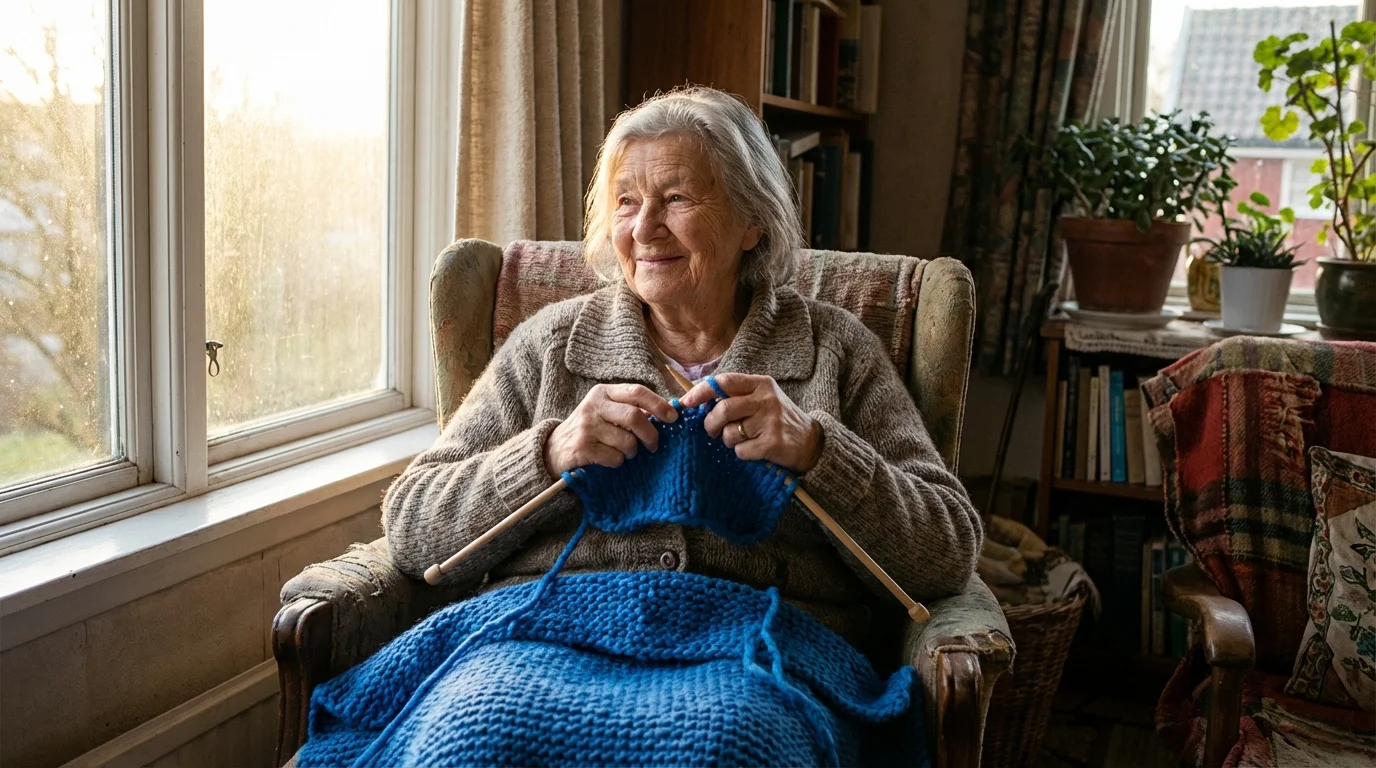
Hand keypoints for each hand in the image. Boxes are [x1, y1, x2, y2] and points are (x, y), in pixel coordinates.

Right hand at [544, 383, 678, 476]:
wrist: (553, 449)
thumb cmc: (589, 429)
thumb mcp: (605, 411)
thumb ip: (630, 409)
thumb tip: (666, 414)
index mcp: (603, 393)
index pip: (637, 392)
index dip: (659, 405)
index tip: (673, 418)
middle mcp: (593, 406)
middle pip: (635, 417)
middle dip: (650, 434)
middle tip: (653, 445)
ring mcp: (586, 426)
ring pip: (627, 441)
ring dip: (632, 452)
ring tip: (625, 453)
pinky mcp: (582, 447)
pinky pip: (615, 457)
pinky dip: (619, 461)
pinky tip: (609, 459)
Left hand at [678, 373, 822, 472]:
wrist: (810, 441)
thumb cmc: (778, 419)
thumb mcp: (762, 399)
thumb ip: (736, 396)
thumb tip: (696, 401)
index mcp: (761, 384)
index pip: (725, 381)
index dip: (702, 391)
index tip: (686, 402)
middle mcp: (766, 399)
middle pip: (723, 409)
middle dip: (711, 424)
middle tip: (712, 431)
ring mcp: (770, 421)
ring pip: (730, 433)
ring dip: (728, 441)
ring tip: (741, 440)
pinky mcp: (773, 443)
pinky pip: (741, 450)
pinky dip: (742, 453)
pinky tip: (754, 449)